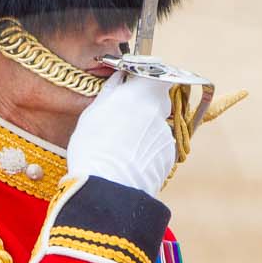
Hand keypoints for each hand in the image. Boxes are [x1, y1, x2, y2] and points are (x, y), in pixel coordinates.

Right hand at [65, 71, 176, 195]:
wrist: (108, 187)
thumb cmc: (94, 148)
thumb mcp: (93, 113)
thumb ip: (111, 91)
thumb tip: (119, 78)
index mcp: (141, 94)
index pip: (157, 75)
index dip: (148, 79)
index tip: (136, 83)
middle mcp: (159, 112)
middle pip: (157, 102)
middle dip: (143, 107)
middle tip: (122, 118)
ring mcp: (166, 136)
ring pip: (156, 127)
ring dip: (143, 132)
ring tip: (120, 147)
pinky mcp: (168, 158)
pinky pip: (157, 148)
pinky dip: (146, 151)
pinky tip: (128, 161)